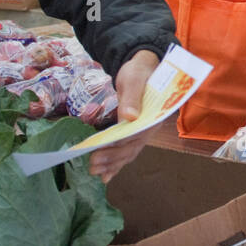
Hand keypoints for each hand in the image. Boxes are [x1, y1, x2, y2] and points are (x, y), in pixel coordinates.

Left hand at [90, 49, 160, 182]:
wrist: (142, 69)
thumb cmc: (139, 71)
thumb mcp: (135, 78)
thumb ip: (132, 96)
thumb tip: (129, 116)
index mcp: (153, 116)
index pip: (134, 136)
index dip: (118, 146)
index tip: (99, 152)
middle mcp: (149, 128)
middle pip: (131, 148)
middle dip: (112, 159)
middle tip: (93, 166)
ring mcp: (142, 132)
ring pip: (128, 153)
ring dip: (112, 164)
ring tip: (95, 172)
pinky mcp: (133, 133)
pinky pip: (126, 151)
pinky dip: (116, 164)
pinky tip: (106, 176)